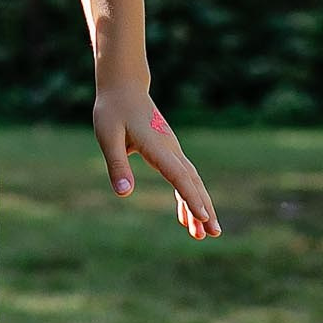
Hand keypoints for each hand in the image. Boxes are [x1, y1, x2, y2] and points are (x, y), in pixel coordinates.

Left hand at [94, 86, 221, 239]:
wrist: (124, 88)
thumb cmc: (113, 111)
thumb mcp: (107, 136)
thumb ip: (117, 164)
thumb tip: (124, 193)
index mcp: (156, 146)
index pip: (177, 175)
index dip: (190, 197)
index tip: (203, 217)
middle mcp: (170, 149)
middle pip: (192, 182)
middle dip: (204, 208)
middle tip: (214, 233)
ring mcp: (172, 150)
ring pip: (190, 181)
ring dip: (199, 206)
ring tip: (204, 234)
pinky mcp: (168, 152)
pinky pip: (182, 178)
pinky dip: (186, 197)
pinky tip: (186, 217)